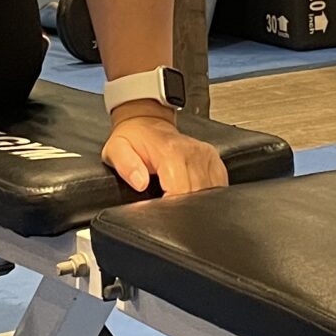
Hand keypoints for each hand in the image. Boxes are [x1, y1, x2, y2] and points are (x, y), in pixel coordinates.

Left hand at [103, 110, 227, 197]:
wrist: (146, 122)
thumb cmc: (133, 138)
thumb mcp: (116, 150)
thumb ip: (125, 166)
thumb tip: (140, 182)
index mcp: (170, 151)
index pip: (180, 191)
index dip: (171, 209)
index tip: (160, 213)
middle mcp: (193, 152)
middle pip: (198, 196)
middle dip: (182, 209)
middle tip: (166, 208)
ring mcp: (206, 156)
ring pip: (211, 193)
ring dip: (196, 203)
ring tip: (178, 201)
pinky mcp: (214, 160)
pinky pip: (219, 185)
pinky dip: (209, 195)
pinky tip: (194, 195)